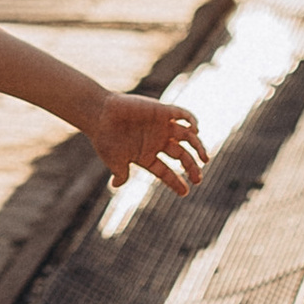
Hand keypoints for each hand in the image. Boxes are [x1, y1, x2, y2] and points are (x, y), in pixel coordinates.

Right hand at [85, 89, 207, 195]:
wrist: (98, 113)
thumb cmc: (104, 137)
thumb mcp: (114, 160)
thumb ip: (120, 173)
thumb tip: (116, 185)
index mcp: (146, 156)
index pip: (165, 172)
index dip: (176, 182)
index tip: (185, 192)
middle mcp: (157, 142)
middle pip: (181, 156)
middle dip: (192, 167)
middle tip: (198, 179)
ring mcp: (160, 127)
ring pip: (187, 137)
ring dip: (198, 147)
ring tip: (204, 159)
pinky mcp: (161, 111)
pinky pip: (182, 114)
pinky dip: (191, 120)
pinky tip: (196, 129)